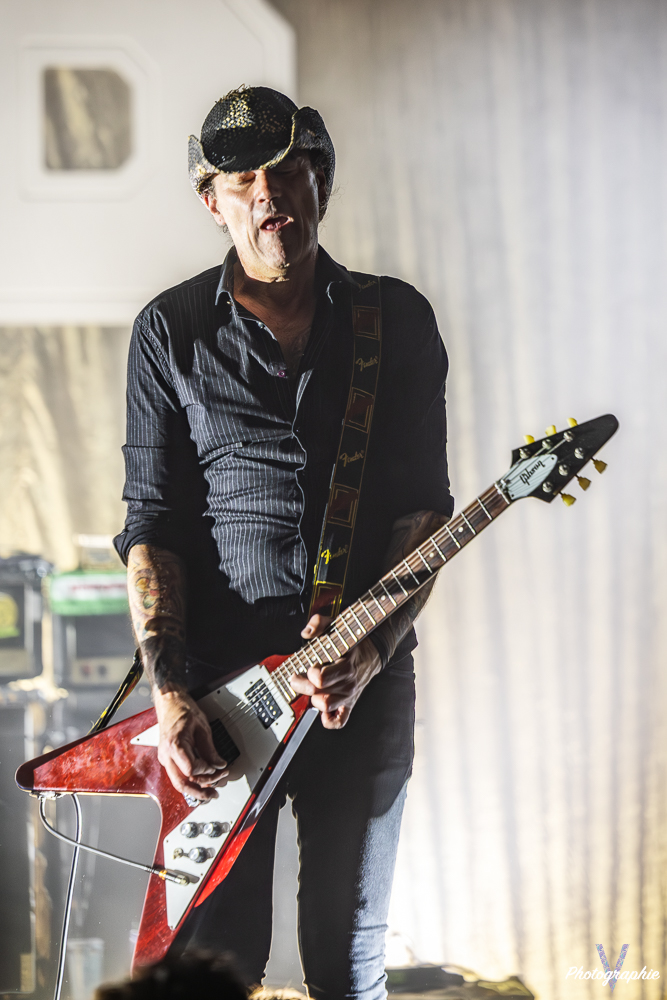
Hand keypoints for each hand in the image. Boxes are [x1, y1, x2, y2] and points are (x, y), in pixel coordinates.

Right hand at [153, 686, 228, 800]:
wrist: (169, 703)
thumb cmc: (182, 710)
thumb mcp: (202, 727)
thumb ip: (210, 749)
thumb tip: (219, 764)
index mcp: (175, 746)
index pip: (191, 770)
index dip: (206, 771)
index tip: (217, 767)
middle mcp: (166, 755)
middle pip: (181, 783)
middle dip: (199, 792)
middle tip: (214, 794)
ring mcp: (165, 758)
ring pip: (178, 783)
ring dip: (195, 790)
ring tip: (210, 792)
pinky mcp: (168, 759)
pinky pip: (178, 775)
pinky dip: (190, 781)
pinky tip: (201, 783)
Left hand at [290, 614, 381, 728]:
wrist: (373, 652)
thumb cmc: (352, 640)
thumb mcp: (337, 624)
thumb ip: (319, 623)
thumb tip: (306, 633)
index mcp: (346, 666)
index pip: (320, 679)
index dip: (309, 673)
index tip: (308, 666)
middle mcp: (349, 684)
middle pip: (318, 694)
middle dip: (301, 685)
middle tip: (297, 676)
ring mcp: (349, 696)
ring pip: (325, 707)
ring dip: (313, 699)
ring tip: (312, 688)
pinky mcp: (349, 705)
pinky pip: (338, 722)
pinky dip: (327, 719)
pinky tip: (321, 707)